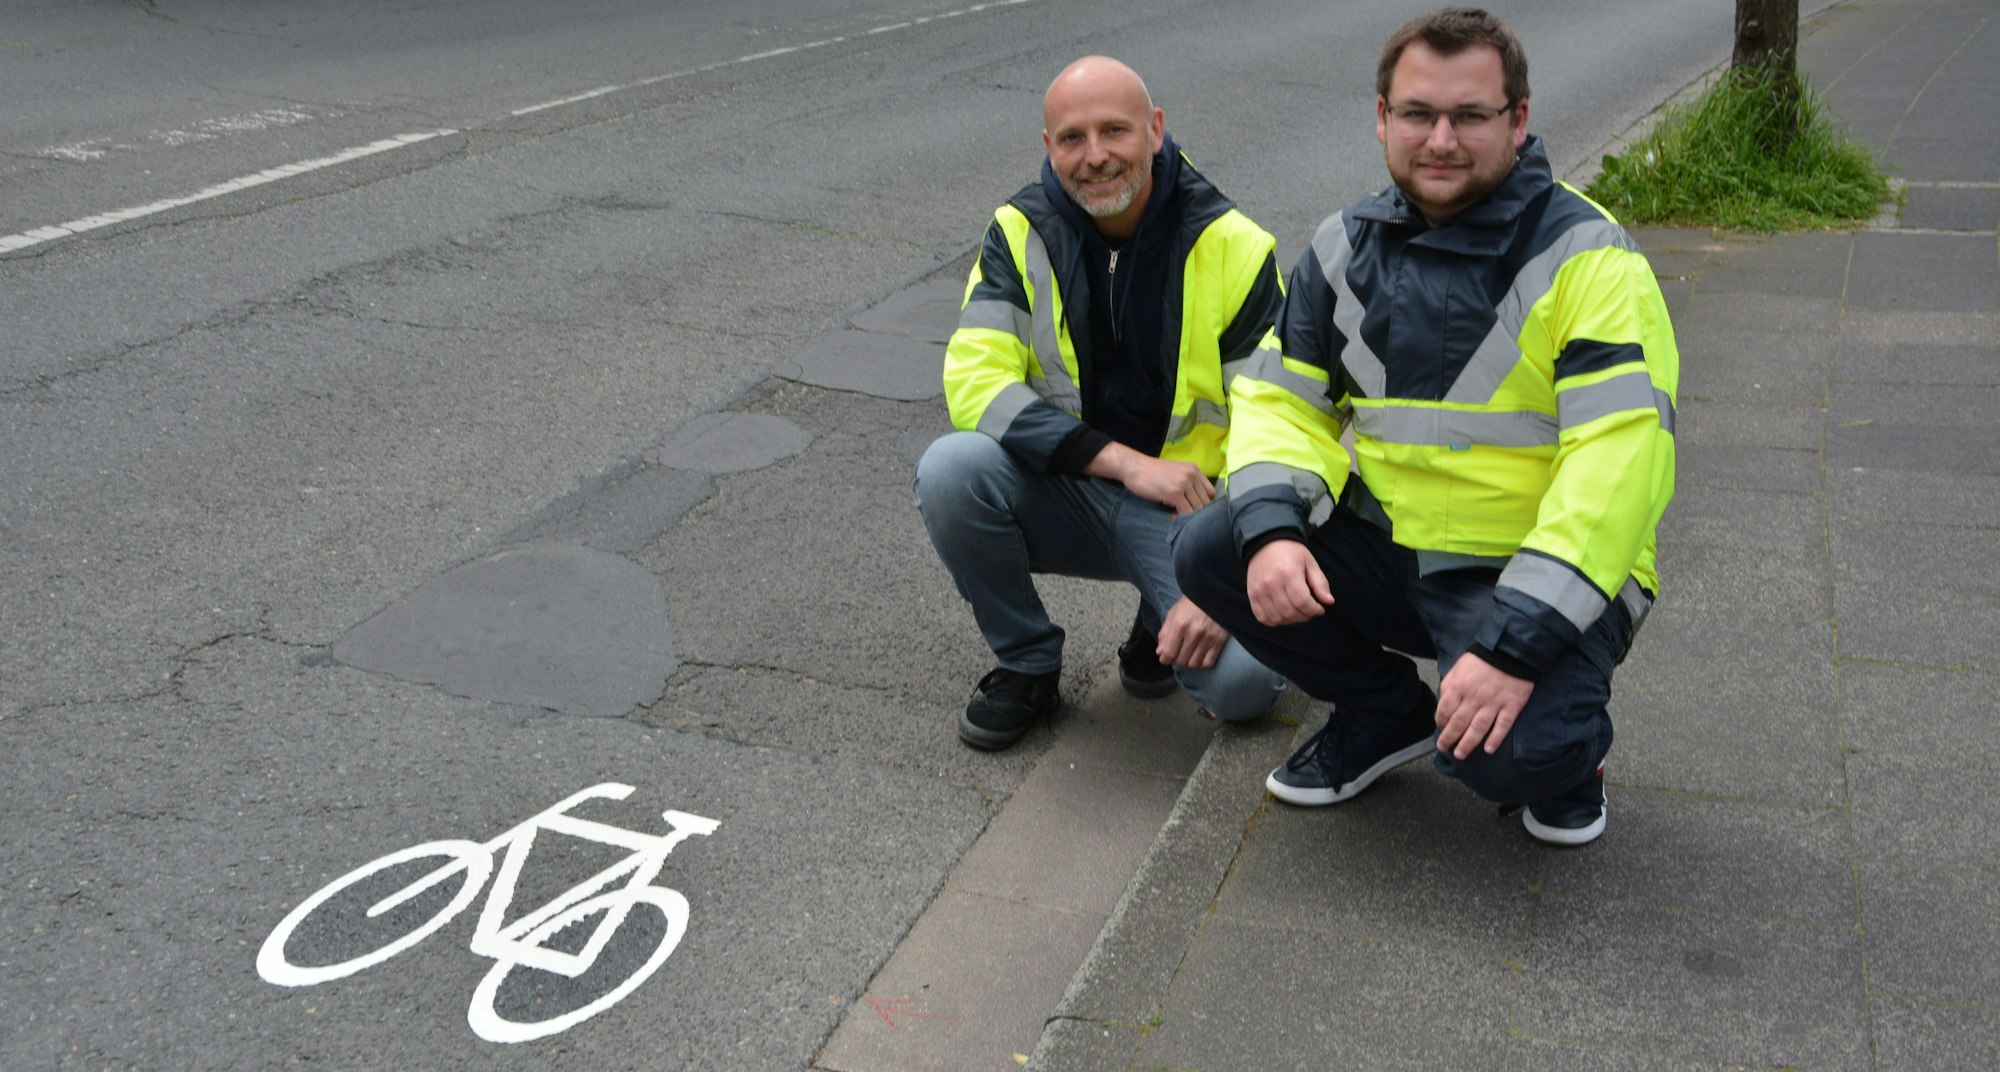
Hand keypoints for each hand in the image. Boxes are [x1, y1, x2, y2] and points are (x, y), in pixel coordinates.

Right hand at [1083, 442, 1212, 514]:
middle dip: (1196, 511)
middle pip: (1206, 502)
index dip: (1203, 503)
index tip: (1191, 507)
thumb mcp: (1175, 473)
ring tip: (1176, 514)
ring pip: (1198, 508)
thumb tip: (1196, 504)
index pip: (1211, 492)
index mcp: (1195, 469)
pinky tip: (1171, 515)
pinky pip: (1186, 512)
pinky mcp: (1175, 493)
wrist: (1134, 468)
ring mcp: (1184, 484)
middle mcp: (1192, 475)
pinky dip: (1180, 517)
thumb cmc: (1152, 473)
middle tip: (1181, 512)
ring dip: (1188, 515)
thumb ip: (1188, 483)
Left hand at [1155, 597, 1226, 669]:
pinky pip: (1209, 662)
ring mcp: (1208, 638)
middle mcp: (1194, 633)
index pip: (1169, 653)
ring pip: (1194, 664)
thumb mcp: (1173, 613)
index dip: (1165, 659)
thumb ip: (1165, 633)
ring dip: (1188, 663)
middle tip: (1176, 656)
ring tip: (1187, 656)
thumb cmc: (1191, 603)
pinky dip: (1202, 663)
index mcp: (1179, 624)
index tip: (1165, 658)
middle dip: (1176, 661)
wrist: (1214, 594)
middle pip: (1181, 661)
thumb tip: (1160, 653)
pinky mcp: (1219, 641)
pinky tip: (1199, 656)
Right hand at [1245, 539, 1332, 625]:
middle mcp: (1272, 583)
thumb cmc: (1290, 552)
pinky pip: (1262, 617)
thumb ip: (1320, 583)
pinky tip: (1282, 613)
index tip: (1319, 609)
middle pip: (1290, 613)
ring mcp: (1259, 590)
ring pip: (1277, 618)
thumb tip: (1329, 602)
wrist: (1265, 542)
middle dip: (1304, 616)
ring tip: (1297, 612)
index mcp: (1289, 573)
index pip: (1303, 602)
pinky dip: (1274, 621)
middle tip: (1309, 610)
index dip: (1314, 610)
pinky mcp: (1252, 595)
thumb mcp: (1310, 563)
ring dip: (1290, 620)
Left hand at [1434, 652, 1532, 760]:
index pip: (1444, 711)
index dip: (1440, 723)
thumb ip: (1449, 685)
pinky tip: (1489, 749)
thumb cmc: (1482, 659)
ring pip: (1478, 728)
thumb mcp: (1458, 667)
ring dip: (1468, 744)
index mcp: (1459, 687)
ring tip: (1461, 754)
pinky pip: (1502, 726)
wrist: (1511, 651)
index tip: (1440, 729)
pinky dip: (1495, 739)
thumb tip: (1442, 703)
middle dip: (1449, 738)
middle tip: (1445, 748)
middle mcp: (1474, 698)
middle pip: (1458, 724)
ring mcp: (1494, 703)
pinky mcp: (1511, 706)